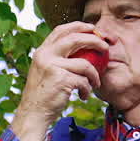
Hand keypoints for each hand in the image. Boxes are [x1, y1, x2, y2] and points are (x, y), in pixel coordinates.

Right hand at [11, 23, 110, 140]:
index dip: (80, 26)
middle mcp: (45, 55)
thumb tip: (81, 48)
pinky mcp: (61, 79)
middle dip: (95, 40)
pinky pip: (84, 81)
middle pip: (76, 38)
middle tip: (106, 48)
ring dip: (94, 75)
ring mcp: (52, 66)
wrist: (33, 113)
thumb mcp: (46, 70)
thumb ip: (58, 58)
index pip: (62, 29)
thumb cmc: (44, 94)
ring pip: (85, 64)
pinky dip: (87, 89)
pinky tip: (83, 96)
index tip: (94, 30)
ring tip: (94, 83)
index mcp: (42, 51)